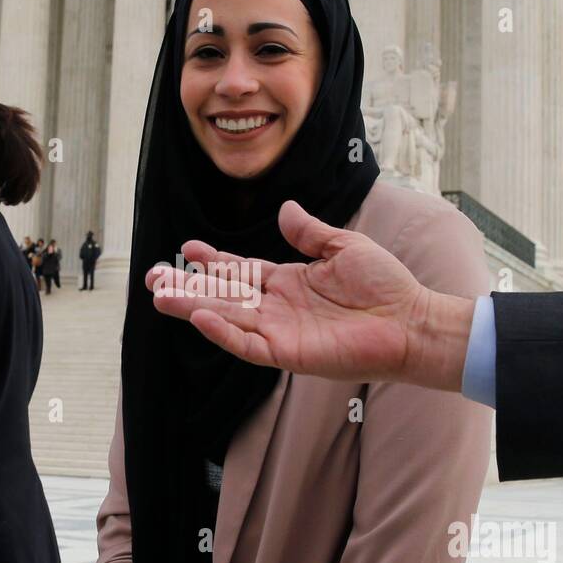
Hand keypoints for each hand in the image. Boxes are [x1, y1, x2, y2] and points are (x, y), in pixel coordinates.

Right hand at [144, 199, 473, 390]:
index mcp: (287, 281)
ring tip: (160, 297)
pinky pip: (247, 344)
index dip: (213, 261)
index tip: (186, 249)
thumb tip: (284, 209)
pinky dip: (223, 332)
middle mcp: (277, 307)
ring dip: (192, 307)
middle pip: (222, 295)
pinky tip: (200, 317)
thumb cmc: (384, 285)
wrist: (410, 319)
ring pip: (226, 319)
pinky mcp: (288, 353)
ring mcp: (280, 331)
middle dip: (187, 287)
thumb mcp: (343, 247)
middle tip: (152, 278)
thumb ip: (310, 232)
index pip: (239, 270)